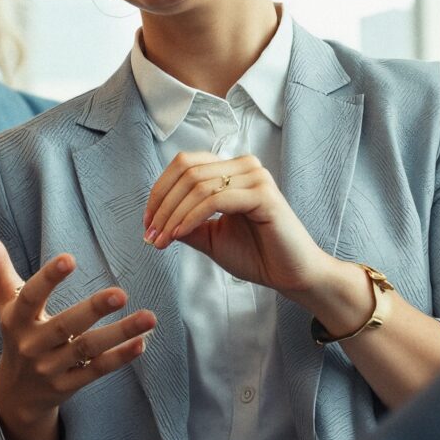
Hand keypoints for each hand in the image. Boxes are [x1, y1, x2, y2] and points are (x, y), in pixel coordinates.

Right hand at [0, 229, 154, 439]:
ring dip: (119, 333)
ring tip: (149, 317)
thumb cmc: (17, 334)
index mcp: (16, 320)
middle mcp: (32, 345)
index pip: (30, 297)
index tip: (70, 258)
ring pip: (87, 349)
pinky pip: (96, 371)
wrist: (16, 394)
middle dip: (92, 310)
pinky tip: (142, 343)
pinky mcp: (69, 386)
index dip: (48, 279)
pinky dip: (120, 358)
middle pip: (65, 326)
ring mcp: (51, 368)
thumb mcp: (5, 302)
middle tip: (120, 293)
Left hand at [143, 151, 340, 299]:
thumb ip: (185, 223)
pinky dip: (190, 218)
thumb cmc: (257, 255)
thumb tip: (154, 221)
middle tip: (150, 235)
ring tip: (160, 240)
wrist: (291, 275)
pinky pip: (215, 200)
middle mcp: (244, 166)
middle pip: (187, 172)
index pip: (184, 164)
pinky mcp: (263, 195)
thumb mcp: (210, 237)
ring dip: (172, 214)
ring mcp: (256, 177)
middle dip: (161, 205)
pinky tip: (178, 235)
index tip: (147, 224)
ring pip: (198, 186)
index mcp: (232, 169)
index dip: (159, 191)